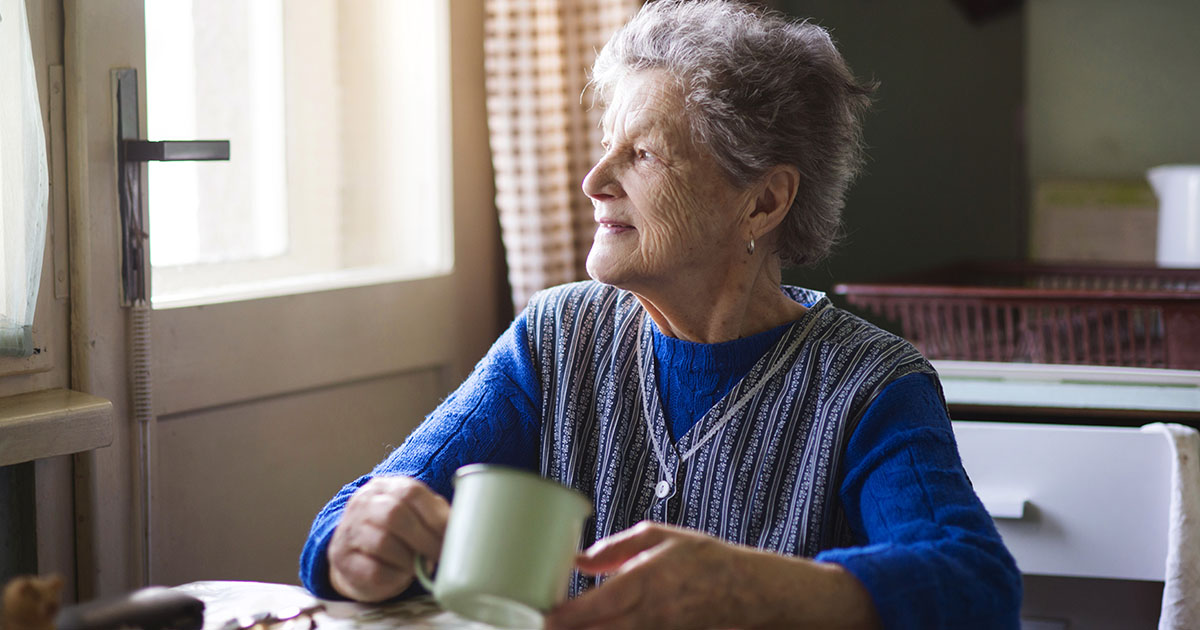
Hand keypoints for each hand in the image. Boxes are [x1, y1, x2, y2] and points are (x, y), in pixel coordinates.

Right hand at [327, 476, 449, 602]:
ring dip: (409, 559)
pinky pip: (373, 570)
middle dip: (425, 540)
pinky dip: (394, 576)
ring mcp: (350, 530)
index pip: (411, 493)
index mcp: (386, 487)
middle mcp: (364, 503)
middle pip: (395, 515)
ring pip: (383, 543)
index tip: (454, 537)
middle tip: (440, 556)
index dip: (436, 517)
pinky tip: (401, 574)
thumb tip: (464, 530)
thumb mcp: (415, 515)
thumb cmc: (396, 534)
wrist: (357, 556)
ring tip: (420, 566)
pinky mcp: (343, 559)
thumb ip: (436, 516)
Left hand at [544, 521, 754, 629]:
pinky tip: (593, 629)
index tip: (540, 615)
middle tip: (537, 626)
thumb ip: (617, 548)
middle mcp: (650, 614)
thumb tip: (579, 560)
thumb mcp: (661, 537)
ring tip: (561, 628)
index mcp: (646, 580)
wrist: (749, 591)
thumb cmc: (705, 559)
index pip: (595, 605)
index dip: (564, 616)